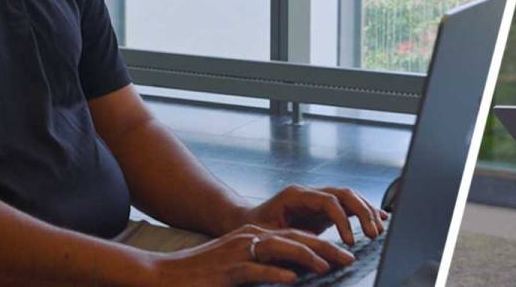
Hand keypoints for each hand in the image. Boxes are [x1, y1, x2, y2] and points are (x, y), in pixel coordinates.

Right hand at [146, 223, 355, 285]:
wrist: (166, 275)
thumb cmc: (206, 274)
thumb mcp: (241, 266)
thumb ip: (267, 266)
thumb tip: (296, 273)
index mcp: (256, 237)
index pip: (298, 236)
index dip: (324, 243)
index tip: (345, 253)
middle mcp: (251, 239)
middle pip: (296, 238)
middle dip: (326, 248)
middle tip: (349, 258)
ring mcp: (239, 253)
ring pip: (281, 248)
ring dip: (308, 257)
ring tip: (328, 267)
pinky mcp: (228, 270)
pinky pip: (256, 270)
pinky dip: (276, 273)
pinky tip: (292, 279)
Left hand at [238, 185, 388, 245]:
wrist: (245, 220)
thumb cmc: (254, 228)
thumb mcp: (268, 235)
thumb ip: (289, 241)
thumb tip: (310, 255)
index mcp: (297, 194)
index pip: (329, 201)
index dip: (343, 220)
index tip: (351, 241)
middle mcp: (310, 192)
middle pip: (345, 194)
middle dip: (363, 212)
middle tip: (373, 234)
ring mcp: (318, 198)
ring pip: (350, 198)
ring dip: (367, 212)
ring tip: (379, 230)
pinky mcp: (323, 208)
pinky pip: (348, 206)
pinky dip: (364, 211)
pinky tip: (380, 218)